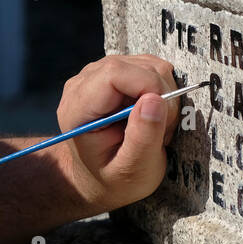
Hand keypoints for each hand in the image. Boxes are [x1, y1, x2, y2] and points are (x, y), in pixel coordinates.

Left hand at [55, 54, 178, 212]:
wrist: (100, 176)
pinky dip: (163, 91)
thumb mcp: (132, 170)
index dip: (147, 86)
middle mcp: (84, 84)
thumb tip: (154, 99)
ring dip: (165, 95)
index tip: (164, 117)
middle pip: (136, 66)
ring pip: (150, 65)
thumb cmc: (113, 179)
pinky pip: (154, 68)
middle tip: (161, 131)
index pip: (114, 73)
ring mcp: (101, 74)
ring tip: (155, 127)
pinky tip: (153, 115)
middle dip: (162, 96)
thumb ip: (142, 138)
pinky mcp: (119, 72)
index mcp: (77, 108)